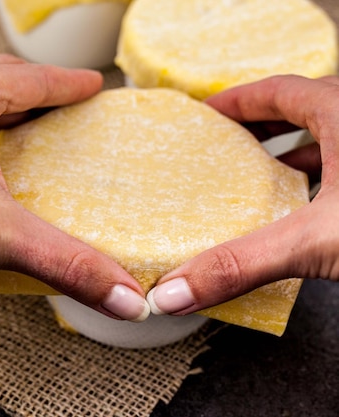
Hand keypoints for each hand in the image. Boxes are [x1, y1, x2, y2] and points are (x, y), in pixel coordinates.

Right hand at [147, 75, 338, 314]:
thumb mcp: (314, 240)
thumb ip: (242, 264)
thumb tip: (175, 289)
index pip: (276, 90)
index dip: (235, 101)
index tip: (205, 115)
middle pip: (301, 109)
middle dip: (260, 128)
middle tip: (225, 148)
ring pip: (328, 138)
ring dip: (291, 154)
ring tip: (258, 178)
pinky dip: (321, 178)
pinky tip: (305, 208)